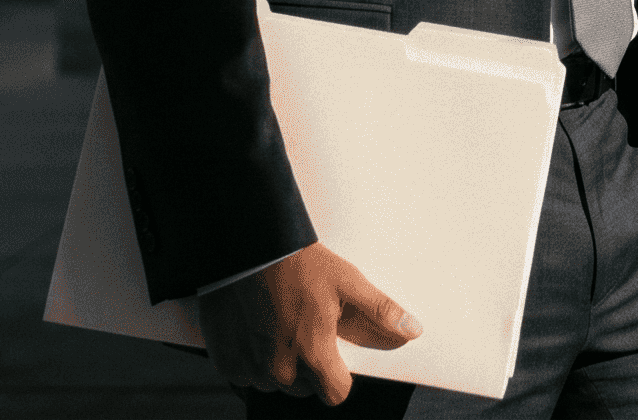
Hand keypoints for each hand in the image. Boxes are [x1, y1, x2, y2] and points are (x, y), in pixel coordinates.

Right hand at [194, 242, 418, 403]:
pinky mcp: (226, 356)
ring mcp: (250, 365)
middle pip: (305, 388)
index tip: (337, 356)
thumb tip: (411, 330)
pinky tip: (257, 329)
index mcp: (313, 353)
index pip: (336, 393)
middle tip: (305, 329)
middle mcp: (280, 368)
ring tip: (280, 325)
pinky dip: (251, 358)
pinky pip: (244, 374)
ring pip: (275, 383)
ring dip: (280, 363)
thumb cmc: (296, 262)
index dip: (341, 377)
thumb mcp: (347, 281)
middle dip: (310, 366)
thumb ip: (380, 311)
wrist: (247, 244)